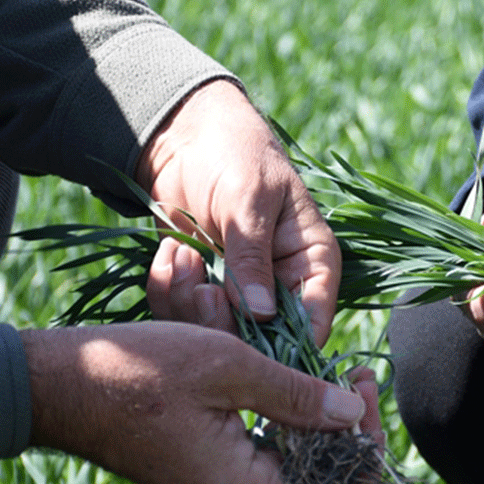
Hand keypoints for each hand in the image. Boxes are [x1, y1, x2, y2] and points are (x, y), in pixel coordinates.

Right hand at [23, 322, 382, 483]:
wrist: (57, 384)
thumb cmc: (136, 370)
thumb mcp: (226, 367)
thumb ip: (293, 395)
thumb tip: (352, 414)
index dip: (363, 467)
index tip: (363, 401)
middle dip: (352, 439)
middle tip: (357, 378)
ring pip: (293, 476)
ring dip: (323, 430)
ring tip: (334, 375)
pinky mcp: (201, 468)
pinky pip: (263, 461)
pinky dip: (289, 427)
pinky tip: (292, 384)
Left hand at [136, 79, 339, 345]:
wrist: (188, 137)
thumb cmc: (235, 154)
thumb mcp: (248, 199)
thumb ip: (252, 257)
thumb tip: (261, 315)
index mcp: (312, 263)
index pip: (315, 322)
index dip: (289, 346)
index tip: (250, 344)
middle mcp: (280, 287)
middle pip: (262, 342)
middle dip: (223, 321)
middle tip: (201, 288)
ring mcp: (238, 292)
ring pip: (216, 333)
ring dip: (188, 301)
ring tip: (182, 254)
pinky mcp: (202, 290)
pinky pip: (182, 315)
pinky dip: (167, 290)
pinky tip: (170, 252)